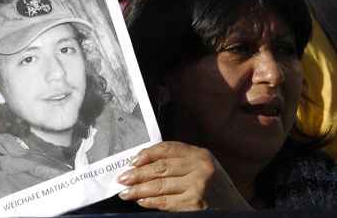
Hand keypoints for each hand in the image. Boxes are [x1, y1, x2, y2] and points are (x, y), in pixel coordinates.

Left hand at [117, 141, 251, 210]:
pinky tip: (142, 201)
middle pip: (160, 167)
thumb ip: (178, 161)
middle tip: (122, 178)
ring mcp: (198, 186)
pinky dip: (151, 202)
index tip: (132, 161)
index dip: (147, 154)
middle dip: (137, 173)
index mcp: (200, 154)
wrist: (236, 210)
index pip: (167, 149)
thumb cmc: (215, 188)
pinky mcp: (195, 205)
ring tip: (126, 192)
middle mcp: (200, 168)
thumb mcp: (200, 167)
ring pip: (160, 185)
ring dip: (138, 189)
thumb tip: (143, 162)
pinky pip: (166, 202)